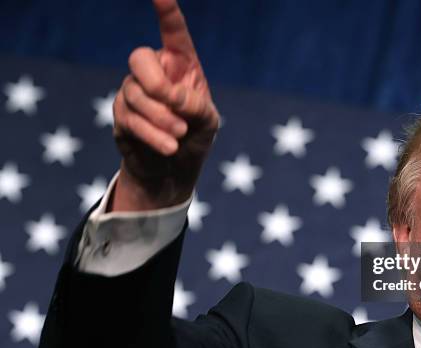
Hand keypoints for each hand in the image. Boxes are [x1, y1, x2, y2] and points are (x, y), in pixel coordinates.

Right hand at [110, 0, 219, 210]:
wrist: (174, 169)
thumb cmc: (196, 137)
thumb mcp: (208, 122)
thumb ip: (196, 105)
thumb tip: (172, 96)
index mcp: (181, 65)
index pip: (174, 33)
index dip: (167, 12)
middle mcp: (154, 72)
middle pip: (139, 58)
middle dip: (156, 84)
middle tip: (175, 104)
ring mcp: (133, 92)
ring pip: (135, 94)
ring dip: (160, 117)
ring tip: (179, 135)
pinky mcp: (121, 115)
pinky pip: (130, 118)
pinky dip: (152, 134)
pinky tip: (168, 146)